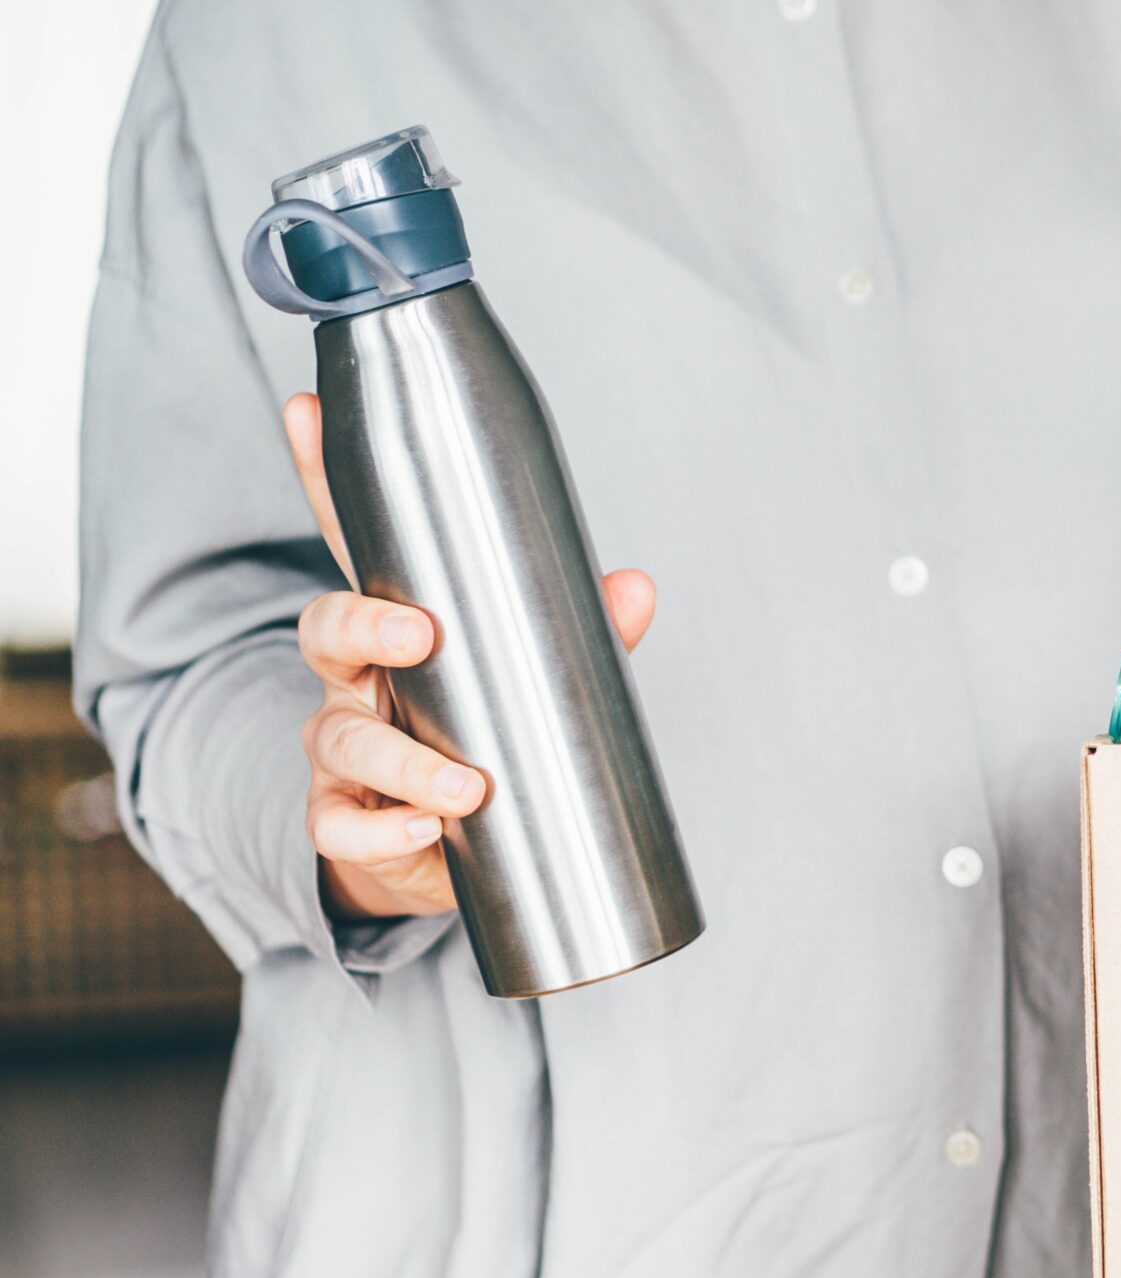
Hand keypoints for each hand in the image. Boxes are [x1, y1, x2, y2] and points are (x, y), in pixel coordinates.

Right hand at [282, 392, 656, 919]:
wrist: (441, 849)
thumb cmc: (485, 737)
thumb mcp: (534, 680)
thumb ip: (581, 635)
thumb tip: (635, 586)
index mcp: (396, 624)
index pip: (354, 540)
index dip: (323, 473)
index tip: (307, 406)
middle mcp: (353, 678)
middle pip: (327, 625)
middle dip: (367, 624)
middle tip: (419, 635)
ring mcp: (341, 746)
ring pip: (342, 735)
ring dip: (404, 758)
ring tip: (466, 787)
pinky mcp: (341, 814)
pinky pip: (338, 821)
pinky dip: (381, 829)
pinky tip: (425, 830)